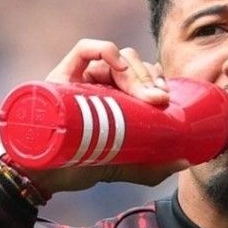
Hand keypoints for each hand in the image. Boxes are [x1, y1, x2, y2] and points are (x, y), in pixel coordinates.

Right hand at [17, 39, 188, 193]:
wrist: (43, 178)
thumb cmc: (76, 167)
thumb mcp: (122, 166)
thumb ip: (151, 166)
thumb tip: (184, 161)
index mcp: (111, 97)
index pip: (139, 74)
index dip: (155, 80)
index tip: (164, 98)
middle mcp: (95, 83)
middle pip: (130, 63)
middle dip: (149, 78)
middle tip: (158, 100)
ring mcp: (78, 78)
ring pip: (114, 56)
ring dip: (135, 71)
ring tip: (142, 95)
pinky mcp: (59, 77)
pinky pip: (84, 49)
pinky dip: (104, 50)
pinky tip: (119, 66)